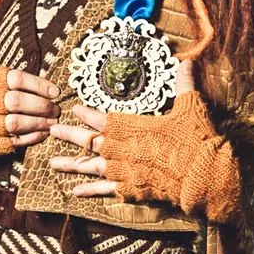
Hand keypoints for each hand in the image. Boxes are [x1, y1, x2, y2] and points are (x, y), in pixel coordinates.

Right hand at [0, 66, 61, 200]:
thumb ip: (13, 83)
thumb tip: (48, 87)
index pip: (17, 79)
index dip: (39, 85)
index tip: (55, 92)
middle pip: (18, 102)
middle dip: (42, 107)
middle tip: (56, 110)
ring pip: (16, 123)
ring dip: (39, 124)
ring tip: (52, 123)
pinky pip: (13, 141)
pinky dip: (31, 138)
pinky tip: (42, 134)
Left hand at [48, 60, 196, 197]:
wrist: (201, 175)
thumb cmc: (194, 139)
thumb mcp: (190, 107)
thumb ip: (183, 84)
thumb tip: (186, 61)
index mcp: (135, 127)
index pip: (105, 119)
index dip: (88, 114)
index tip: (74, 109)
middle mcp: (124, 149)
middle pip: (91, 142)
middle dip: (71, 135)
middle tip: (52, 131)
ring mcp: (126, 170)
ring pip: (92, 166)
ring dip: (72, 164)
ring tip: (52, 163)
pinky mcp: (132, 188)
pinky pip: (106, 190)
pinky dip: (90, 190)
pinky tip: (74, 192)